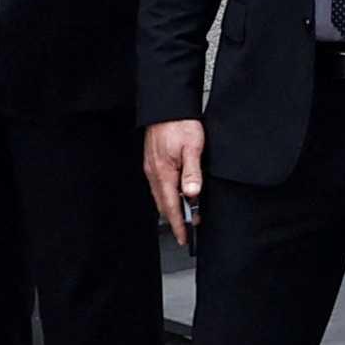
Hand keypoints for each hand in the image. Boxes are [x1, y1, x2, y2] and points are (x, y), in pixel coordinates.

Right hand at [144, 120, 204, 246]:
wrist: (167, 107)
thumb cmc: (180, 123)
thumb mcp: (193, 148)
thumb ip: (192, 172)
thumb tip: (192, 194)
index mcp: (163, 173)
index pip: (171, 206)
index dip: (179, 223)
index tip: (185, 237)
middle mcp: (154, 173)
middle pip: (164, 204)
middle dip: (175, 219)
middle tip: (187, 231)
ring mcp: (152, 168)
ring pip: (161, 195)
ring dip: (172, 207)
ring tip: (186, 216)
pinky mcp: (153, 162)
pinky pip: (160, 185)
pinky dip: (168, 194)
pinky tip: (177, 194)